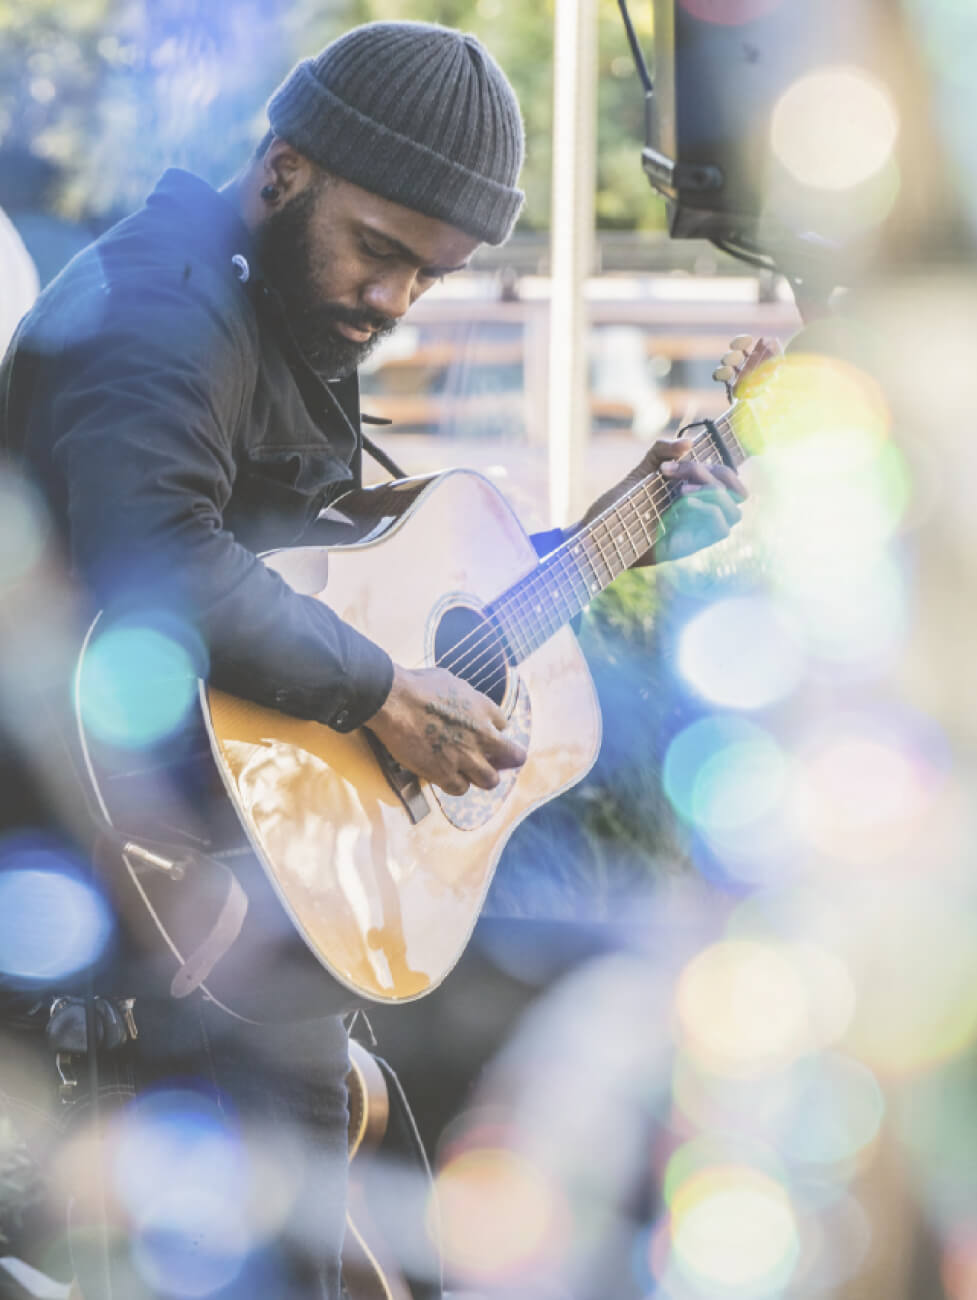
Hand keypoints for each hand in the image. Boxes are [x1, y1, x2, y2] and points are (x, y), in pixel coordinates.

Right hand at [365, 665, 526, 795]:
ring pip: (489, 780)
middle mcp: (481, 734)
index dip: (492, 729)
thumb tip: (462, 701)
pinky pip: (460, 789)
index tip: (480, 732)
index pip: (503, 724)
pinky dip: (454, 784)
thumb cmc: (416, 685)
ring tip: (469, 773)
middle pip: (512, 756)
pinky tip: (445, 777)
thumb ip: (463, 696)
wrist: (394, 700)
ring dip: (481, 777)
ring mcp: (465, 756)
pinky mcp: (444, 773)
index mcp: (483, 707)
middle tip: (491, 761)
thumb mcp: (449, 680)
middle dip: (504, 760)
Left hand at [570, 437, 747, 566]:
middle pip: (736, 492)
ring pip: (733, 512)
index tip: (693, 457)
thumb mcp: (640, 470)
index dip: (728, 469)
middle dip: (710, 474)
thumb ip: (661, 450)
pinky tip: (682, 504)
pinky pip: (720, 529)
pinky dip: (708, 511)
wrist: (599, 534)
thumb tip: (689, 443)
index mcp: (695, 494)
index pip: (731, 481)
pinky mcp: (690, 545)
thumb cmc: (619, 506)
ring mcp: (697, 530)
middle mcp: (701, 513)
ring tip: (679, 491)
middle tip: (672, 472)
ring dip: (712, 493)